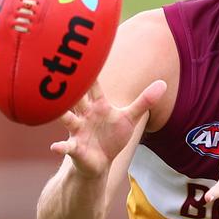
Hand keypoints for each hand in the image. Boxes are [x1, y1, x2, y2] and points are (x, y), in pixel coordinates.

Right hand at [50, 79, 165, 178]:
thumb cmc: (112, 137)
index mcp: (98, 105)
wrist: (100, 164)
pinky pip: (67, 146)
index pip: (92, 84)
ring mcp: (78, 130)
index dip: (88, 71)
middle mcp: (84, 114)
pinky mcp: (76, 148)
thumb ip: (144, 101)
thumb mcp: (130, 118)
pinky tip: (55, 147)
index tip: (82, 54)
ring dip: (61, 114)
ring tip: (55, 109)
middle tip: (60, 72)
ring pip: (67, 118)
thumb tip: (163, 83)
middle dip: (69, 87)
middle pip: (75, 97)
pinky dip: (61, 146)